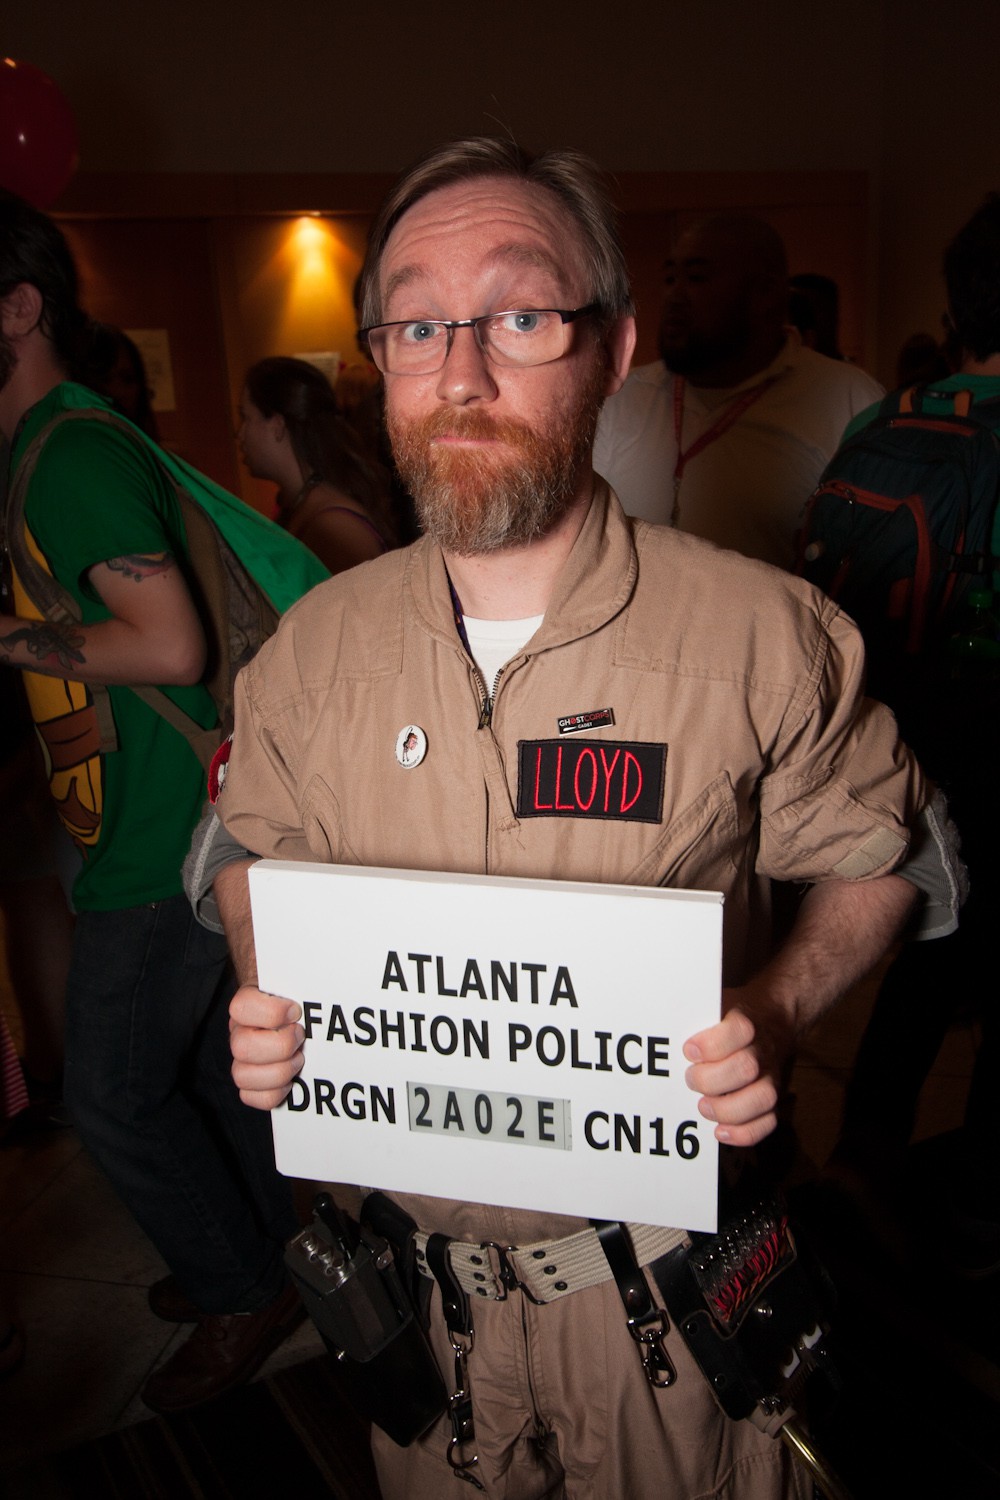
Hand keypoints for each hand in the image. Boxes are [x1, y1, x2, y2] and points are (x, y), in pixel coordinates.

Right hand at [229, 984, 304, 1108]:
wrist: (293, 1010)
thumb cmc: (296, 996)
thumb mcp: (296, 980)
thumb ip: (299, 977)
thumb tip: (314, 968)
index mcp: (246, 1003)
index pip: (241, 1007)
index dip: (272, 1013)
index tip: (296, 1011)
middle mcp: (239, 1031)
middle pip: (242, 1047)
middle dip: (280, 1046)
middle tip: (301, 1036)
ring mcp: (242, 1058)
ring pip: (242, 1076)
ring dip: (279, 1072)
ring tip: (299, 1059)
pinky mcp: (251, 1082)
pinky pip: (250, 1097)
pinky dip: (273, 1093)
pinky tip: (291, 1081)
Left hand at [683, 1000, 787, 1147]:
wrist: (771, 1023)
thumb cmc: (727, 1022)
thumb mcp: (713, 1008)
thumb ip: (692, 1017)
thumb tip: (661, 1029)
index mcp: (747, 1023)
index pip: (741, 1029)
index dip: (713, 1044)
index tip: (689, 1051)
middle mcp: (763, 1050)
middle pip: (747, 1067)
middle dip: (712, 1079)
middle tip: (690, 1080)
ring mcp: (772, 1077)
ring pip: (763, 1097)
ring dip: (729, 1108)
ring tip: (703, 1107)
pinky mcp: (773, 1101)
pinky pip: (769, 1122)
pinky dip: (744, 1133)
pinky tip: (720, 1131)